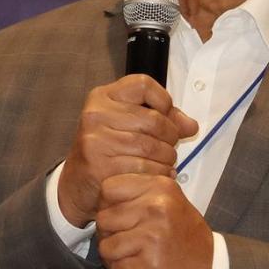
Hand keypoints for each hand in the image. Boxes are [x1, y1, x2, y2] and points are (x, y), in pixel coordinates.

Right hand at [58, 75, 197, 227]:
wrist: (77, 183)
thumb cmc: (107, 149)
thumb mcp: (129, 124)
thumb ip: (162, 119)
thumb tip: (191, 125)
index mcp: (103, 97)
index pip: (143, 85)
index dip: (163, 100)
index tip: (164, 115)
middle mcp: (96, 114)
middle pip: (153, 119)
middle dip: (170, 137)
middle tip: (169, 148)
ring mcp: (95, 140)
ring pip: (151, 147)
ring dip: (166, 159)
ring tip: (164, 163)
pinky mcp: (100, 166)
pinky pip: (143, 168)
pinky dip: (157, 174)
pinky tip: (156, 175)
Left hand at [95, 173, 213, 268]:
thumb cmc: (185, 234)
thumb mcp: (169, 200)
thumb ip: (139, 193)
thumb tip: (101, 197)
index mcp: (160, 187)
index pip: (109, 188)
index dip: (107, 204)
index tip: (119, 216)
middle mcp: (156, 208)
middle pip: (103, 218)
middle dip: (109, 233)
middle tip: (126, 240)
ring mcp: (152, 237)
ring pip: (105, 245)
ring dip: (114, 255)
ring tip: (132, 255)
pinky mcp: (149, 265)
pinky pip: (116, 267)